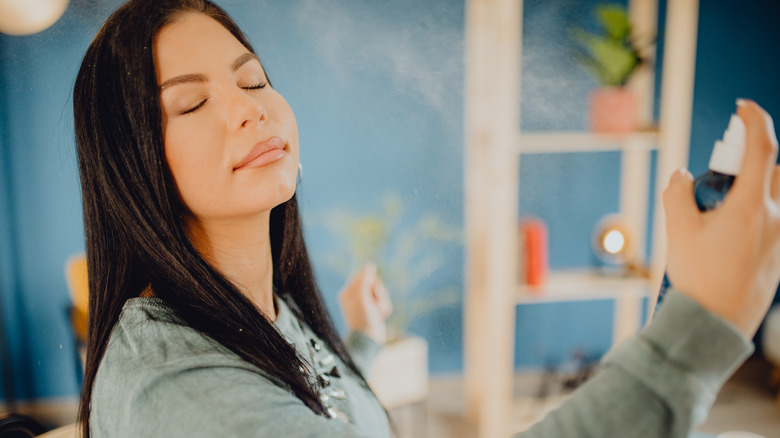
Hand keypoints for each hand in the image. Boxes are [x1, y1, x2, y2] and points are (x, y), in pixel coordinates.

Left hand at [338, 262, 392, 343]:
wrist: (369, 341)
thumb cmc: (364, 319)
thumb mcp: (363, 297)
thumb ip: (365, 280)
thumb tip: (369, 265)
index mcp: (347, 292)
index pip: (363, 275)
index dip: (372, 281)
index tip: (373, 290)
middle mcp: (354, 297)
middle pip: (373, 283)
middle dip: (379, 292)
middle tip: (377, 302)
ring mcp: (364, 304)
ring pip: (380, 292)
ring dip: (383, 301)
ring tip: (379, 312)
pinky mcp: (372, 310)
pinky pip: (382, 302)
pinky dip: (384, 308)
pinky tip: (381, 316)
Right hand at [663, 99, 779, 337]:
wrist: (714, 323)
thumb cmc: (697, 278)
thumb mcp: (678, 231)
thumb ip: (677, 194)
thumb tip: (681, 175)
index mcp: (749, 208)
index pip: (762, 148)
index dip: (754, 120)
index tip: (742, 108)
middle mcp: (775, 218)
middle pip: (773, 170)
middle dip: (749, 161)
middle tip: (719, 173)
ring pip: (775, 196)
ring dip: (753, 189)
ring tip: (721, 210)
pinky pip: (774, 221)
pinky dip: (754, 214)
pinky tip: (727, 238)